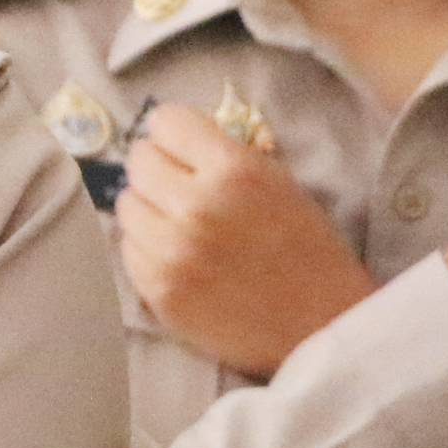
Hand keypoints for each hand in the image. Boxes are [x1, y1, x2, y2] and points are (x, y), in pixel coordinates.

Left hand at [115, 104, 378, 375]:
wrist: (321, 326)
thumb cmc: (308, 252)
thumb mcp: (278, 183)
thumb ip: (224, 155)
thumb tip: (174, 136)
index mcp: (233, 171)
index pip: (165, 121)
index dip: (176, 134)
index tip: (184, 148)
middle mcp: (195, 207)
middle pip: (138, 160)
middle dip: (160, 168)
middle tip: (181, 186)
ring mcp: (170, 252)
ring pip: (126, 204)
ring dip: (149, 209)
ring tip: (180, 225)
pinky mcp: (157, 290)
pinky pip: (128, 248)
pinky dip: (146, 247)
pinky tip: (178, 256)